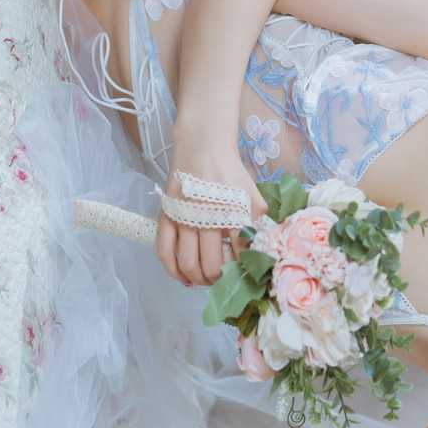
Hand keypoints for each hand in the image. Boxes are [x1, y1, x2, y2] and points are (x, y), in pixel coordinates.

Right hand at [155, 131, 267, 290]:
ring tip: (205, 280)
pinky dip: (172, 270)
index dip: (240, 270)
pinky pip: (164, 250)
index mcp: (233, 211)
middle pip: (210, 265)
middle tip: (222, 280)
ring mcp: (184, 216)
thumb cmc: (230, 172)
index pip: (238, 254)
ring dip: (197, 279)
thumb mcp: (252, 193)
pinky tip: (184, 278)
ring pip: (187, 262)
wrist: (204, 146)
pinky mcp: (166, 215)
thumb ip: (259, 221)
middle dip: (217, 279)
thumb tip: (264, 251)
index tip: (242, 274)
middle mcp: (208, 216)